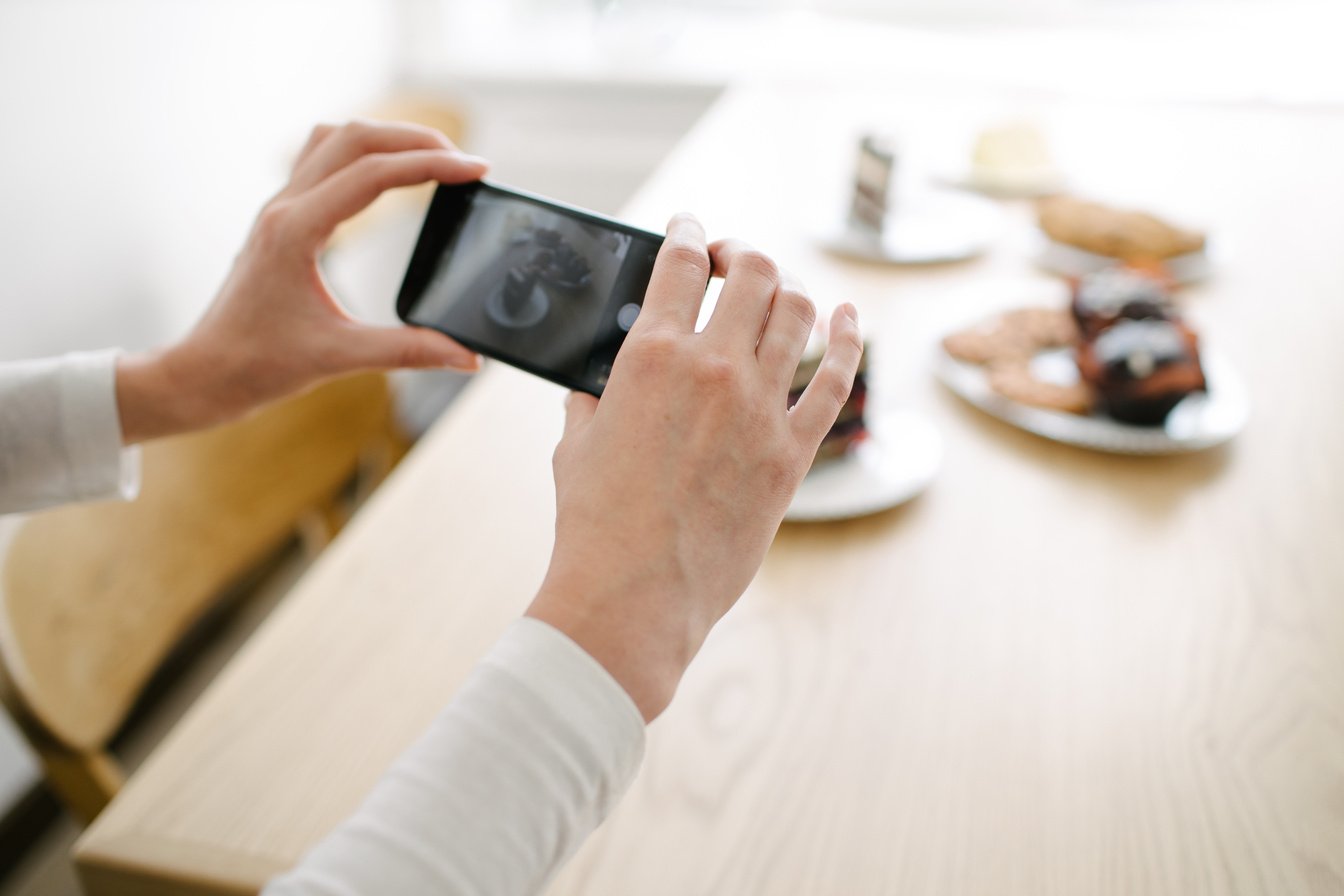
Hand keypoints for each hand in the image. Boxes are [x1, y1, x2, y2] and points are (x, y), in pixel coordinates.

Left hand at [116, 120, 488, 442]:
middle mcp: (284, 208)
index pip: (373, 173)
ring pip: (334, 139)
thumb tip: (466, 356)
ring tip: (431, 159)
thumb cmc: (257, 365)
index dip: (431, 165)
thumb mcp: (339, 358)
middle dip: (415, 139)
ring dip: (386, 138)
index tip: (475, 170)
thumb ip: (409, 352)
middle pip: (355, 137)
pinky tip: (387, 176)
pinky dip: (362, 154)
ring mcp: (279, 209)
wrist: (204, 373)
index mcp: (295, 231)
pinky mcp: (281, 219)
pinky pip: (321, 160)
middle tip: (464, 162)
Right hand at [526, 214, 863, 721]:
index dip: (688, 231)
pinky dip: (847, 339)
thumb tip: (596, 387)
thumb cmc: (594, 523)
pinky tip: (846, 316)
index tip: (690, 228)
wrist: (635, 594)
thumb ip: (591, 400)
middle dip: (743, 252)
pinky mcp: (793, 453)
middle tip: (732, 259)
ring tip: (775, 289)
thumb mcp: (576, 444)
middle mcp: (714, 368)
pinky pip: (838, 380)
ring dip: (788, 288)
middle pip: (753, 272)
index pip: (680, 262)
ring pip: (797, 314)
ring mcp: (761, 408)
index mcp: (651, 356)